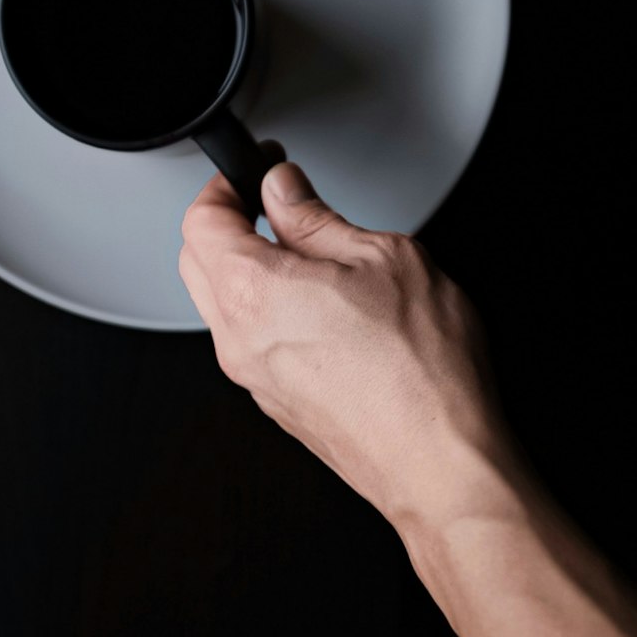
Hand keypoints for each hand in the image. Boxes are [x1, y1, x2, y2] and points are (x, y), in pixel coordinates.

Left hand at [179, 157, 511, 530]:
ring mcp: (254, 378)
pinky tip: (319, 305)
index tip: (256, 170)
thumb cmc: (422, 372)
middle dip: (224, 223)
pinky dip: (265, 311)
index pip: (200, 221)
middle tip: (271, 203)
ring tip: (306, 254)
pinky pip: (250, 342)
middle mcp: (238, 340)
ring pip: (220, 306)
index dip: (224, 184)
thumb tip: (285, 191)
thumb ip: (318, 219)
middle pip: (197, 262)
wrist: (440, 465)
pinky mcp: (276, 404)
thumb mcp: (382, 258)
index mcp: (253, 292)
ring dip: (245, 269)